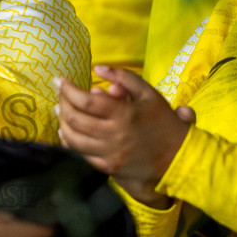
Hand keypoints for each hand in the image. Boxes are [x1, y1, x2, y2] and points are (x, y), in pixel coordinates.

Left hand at [57, 66, 193, 207]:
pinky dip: (69, 142)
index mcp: (122, 114)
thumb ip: (123, 78)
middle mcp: (112, 135)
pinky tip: (67, 132)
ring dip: (62, 123)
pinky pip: (80, 155)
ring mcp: (108, 154)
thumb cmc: (162, 121)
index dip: (67, 89)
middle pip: (74, 119)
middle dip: (62, 104)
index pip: (85, 100)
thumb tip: (97, 68)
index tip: (59, 80)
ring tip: (60, 110)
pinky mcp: (107, 168)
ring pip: (73, 139)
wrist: (177, 157)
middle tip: (59, 94)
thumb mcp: (148, 93)